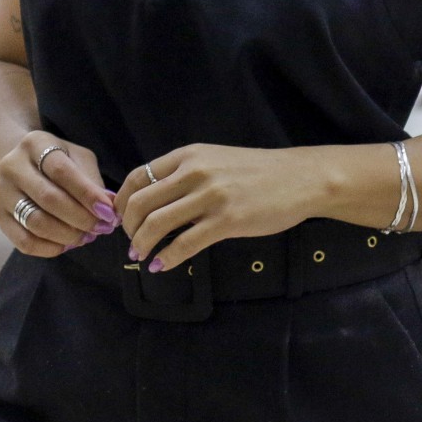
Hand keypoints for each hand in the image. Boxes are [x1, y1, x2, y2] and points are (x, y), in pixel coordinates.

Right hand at [0, 132, 119, 257]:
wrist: (17, 164)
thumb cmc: (56, 162)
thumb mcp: (76, 158)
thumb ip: (93, 180)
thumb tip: (110, 208)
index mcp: (34, 144)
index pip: (62, 171)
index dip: (87, 194)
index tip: (108, 212)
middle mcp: (12, 166)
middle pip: (48, 198)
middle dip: (80, 218)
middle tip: (101, 228)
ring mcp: (1, 192)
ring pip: (35, 222)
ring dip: (67, 235)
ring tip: (87, 237)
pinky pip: (23, 241)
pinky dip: (49, 248)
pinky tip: (67, 245)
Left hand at [116, 144, 320, 270]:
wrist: (300, 178)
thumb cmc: (258, 172)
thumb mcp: (215, 160)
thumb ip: (186, 174)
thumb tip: (153, 199)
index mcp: (188, 155)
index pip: (138, 177)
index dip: (121, 202)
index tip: (121, 219)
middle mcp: (195, 172)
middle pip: (140, 202)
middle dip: (128, 228)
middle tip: (131, 243)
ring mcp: (211, 196)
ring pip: (156, 224)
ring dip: (142, 245)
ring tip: (142, 257)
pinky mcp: (227, 221)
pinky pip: (185, 244)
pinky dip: (167, 259)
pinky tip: (163, 266)